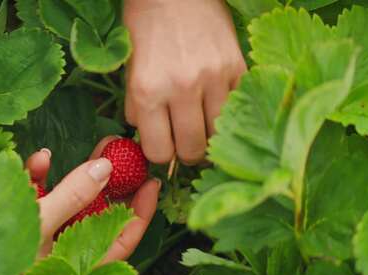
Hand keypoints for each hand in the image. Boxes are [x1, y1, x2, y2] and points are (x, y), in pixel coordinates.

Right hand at [25, 136, 160, 260]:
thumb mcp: (42, 223)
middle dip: (110, 181)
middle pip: (98, 214)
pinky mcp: (18, 221)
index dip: (140, 211)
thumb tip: (105, 168)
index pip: (122, 239)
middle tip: (125, 152)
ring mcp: (41, 236)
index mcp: (77, 264)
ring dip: (77, 174)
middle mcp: (64, 250)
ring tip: (97, 147)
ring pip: (69, 202)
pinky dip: (39, 178)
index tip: (152, 182)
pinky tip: (40, 159)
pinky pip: (38, 198)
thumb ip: (73, 196)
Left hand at [124, 0, 246, 163]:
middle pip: (192, 149)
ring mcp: (214, 78)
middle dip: (186, 152)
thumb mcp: (130, 70)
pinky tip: (216, 102)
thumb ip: (137, 108)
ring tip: (202, 124)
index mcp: (148, 91)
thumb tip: (149, 140)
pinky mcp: (237, 67)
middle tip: (185, 141)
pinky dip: (227, 111)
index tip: (164, 146)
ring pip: (219, 134)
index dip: (161, 153)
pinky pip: (237, 108)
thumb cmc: (145, 28)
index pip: (159, 151)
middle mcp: (181, 88)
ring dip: (210, 134)